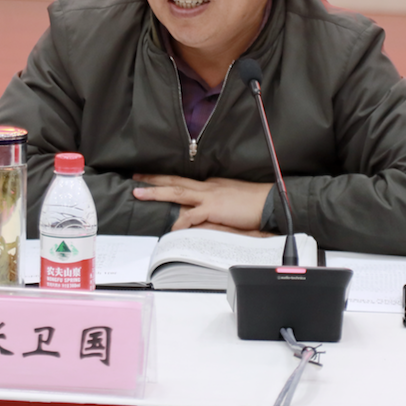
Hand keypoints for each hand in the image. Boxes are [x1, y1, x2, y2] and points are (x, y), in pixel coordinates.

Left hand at [132, 174, 271, 232]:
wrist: (270, 202)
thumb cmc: (254, 203)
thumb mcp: (231, 198)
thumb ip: (214, 204)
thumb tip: (200, 213)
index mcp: (211, 185)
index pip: (184, 182)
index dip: (166, 180)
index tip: (151, 179)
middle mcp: (207, 187)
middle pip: (175, 181)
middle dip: (153, 179)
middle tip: (135, 177)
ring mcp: (210, 196)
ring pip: (177, 192)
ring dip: (156, 192)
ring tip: (139, 192)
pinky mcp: (214, 208)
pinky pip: (192, 216)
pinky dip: (180, 222)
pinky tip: (172, 228)